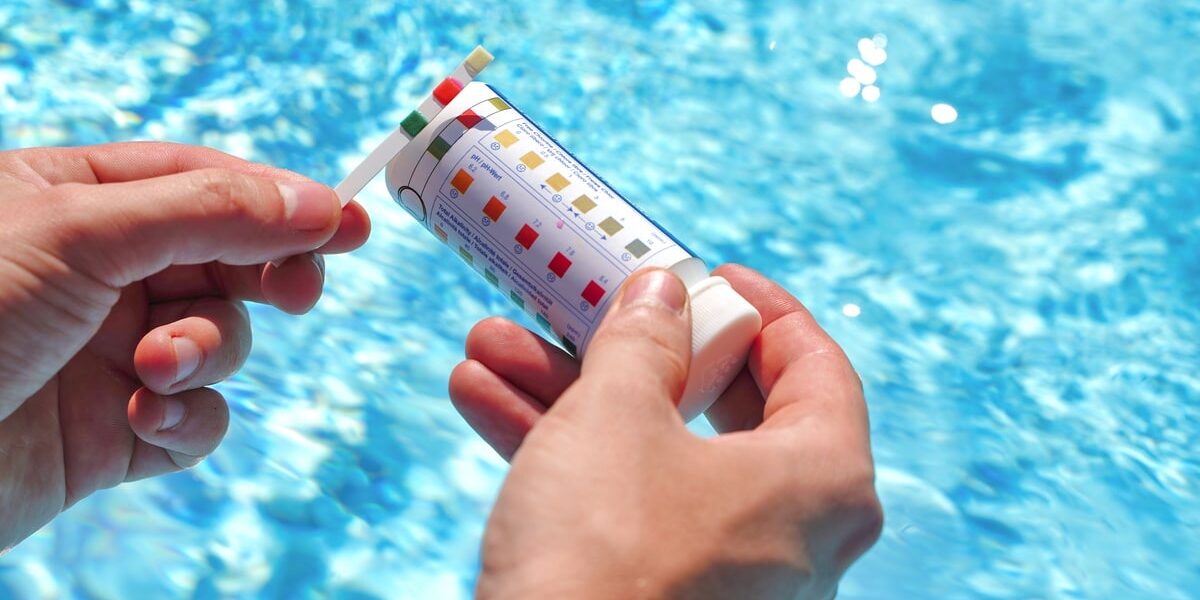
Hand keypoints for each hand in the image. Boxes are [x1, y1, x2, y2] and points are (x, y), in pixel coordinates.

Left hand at [0, 142, 369, 551]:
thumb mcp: (83, 233)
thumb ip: (212, 211)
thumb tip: (320, 203)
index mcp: (74, 198)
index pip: (202, 179)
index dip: (278, 198)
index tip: (348, 221)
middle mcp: (97, 271)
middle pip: (226, 258)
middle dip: (263, 276)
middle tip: (296, 291)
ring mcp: (109, 352)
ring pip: (220, 339)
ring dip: (206, 353)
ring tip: (156, 369)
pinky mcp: (115, 432)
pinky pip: (197, 419)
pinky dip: (187, 420)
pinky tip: (144, 421)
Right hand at [449, 265, 881, 598]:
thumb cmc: (608, 552)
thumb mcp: (617, 416)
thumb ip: (644, 341)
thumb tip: (661, 294)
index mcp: (822, 480)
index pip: (815, 366)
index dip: (760, 308)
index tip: (711, 276)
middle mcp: (794, 536)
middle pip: (718, 410)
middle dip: (629, 351)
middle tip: (588, 307)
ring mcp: (733, 578)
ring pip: (653, 458)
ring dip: (567, 397)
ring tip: (490, 346)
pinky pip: (627, 512)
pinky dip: (565, 460)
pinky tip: (482, 401)